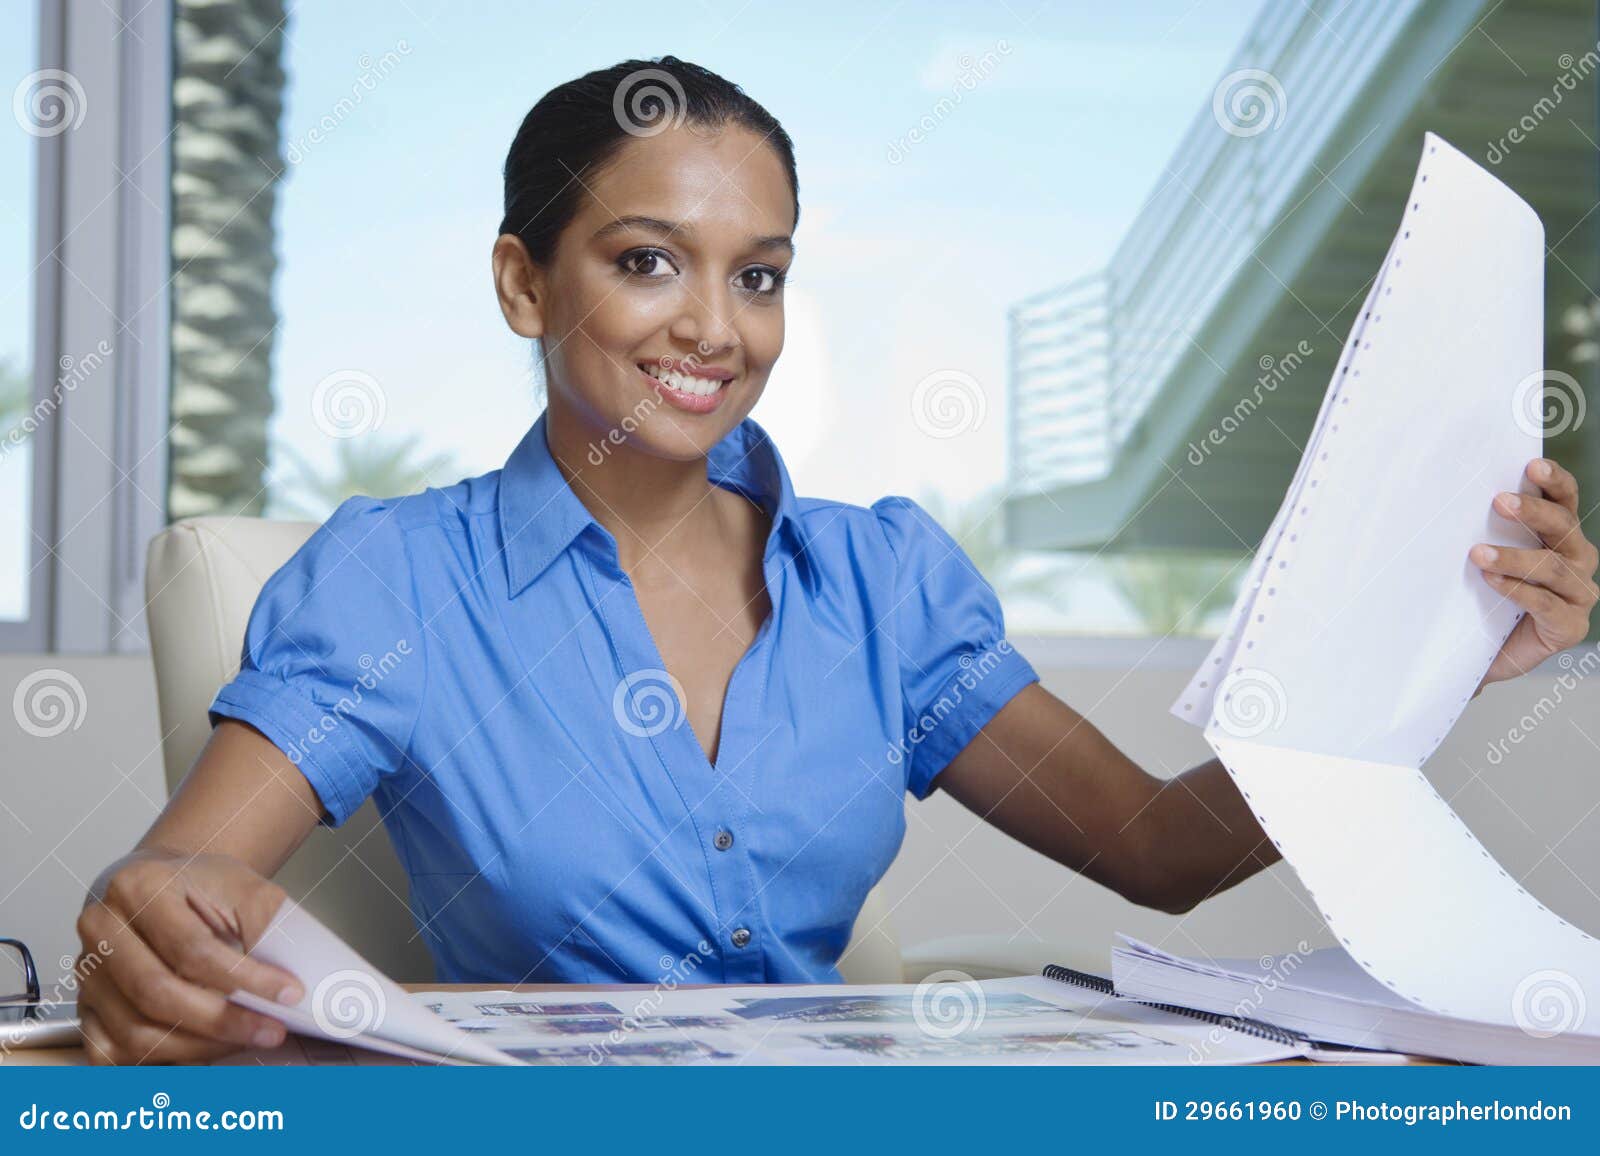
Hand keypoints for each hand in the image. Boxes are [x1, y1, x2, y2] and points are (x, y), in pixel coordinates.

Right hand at [75, 848, 303, 1064]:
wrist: (166, 887)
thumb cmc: (202, 889)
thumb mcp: (244, 889)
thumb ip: (268, 927)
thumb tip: (289, 984)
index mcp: (139, 886)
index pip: (192, 948)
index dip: (244, 979)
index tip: (287, 994)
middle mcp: (101, 927)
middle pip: (157, 993)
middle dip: (221, 1022)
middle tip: (269, 1030)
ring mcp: (87, 971)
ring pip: (135, 1032)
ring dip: (198, 1047)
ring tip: (242, 1040)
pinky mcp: (86, 1006)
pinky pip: (111, 1053)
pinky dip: (157, 1062)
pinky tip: (200, 1053)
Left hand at [1472, 457, 1598, 688]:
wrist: (1487, 653)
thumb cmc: (1488, 598)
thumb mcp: (1489, 559)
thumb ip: (1487, 531)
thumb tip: (1449, 496)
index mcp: (1562, 537)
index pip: (1565, 501)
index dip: (1554, 481)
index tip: (1532, 465)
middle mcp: (1578, 560)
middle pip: (1563, 528)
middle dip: (1532, 512)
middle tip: (1499, 502)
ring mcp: (1578, 594)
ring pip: (1550, 567)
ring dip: (1513, 557)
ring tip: (1477, 553)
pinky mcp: (1569, 626)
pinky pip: (1544, 604)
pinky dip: (1516, 590)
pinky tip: (1491, 581)